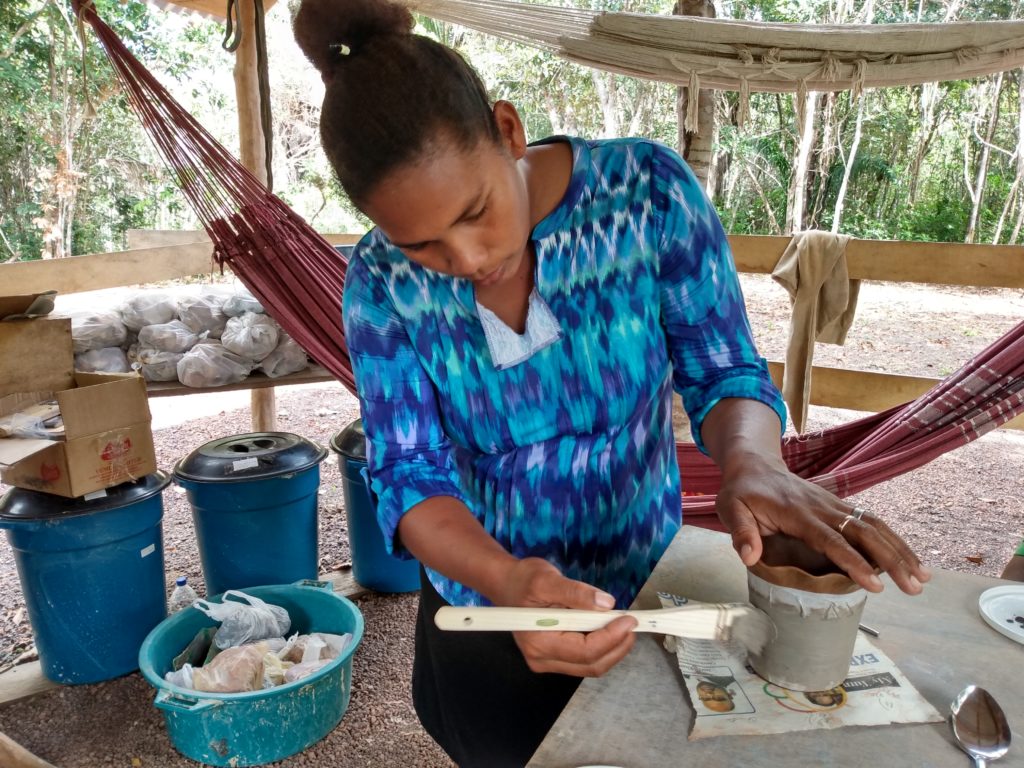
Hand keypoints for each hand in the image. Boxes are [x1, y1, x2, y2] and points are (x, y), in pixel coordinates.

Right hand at [490, 557, 637, 676]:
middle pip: (591, 664)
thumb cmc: (524, 580)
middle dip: (617, 646)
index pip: (585, 650)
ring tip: (623, 626)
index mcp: (539, 642)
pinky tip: (608, 630)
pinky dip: (602, 648)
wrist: (507, 584)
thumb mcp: (549, 579)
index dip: (611, 637)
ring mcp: (547, 662)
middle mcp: (541, 659)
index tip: (629, 619)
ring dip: (612, 649)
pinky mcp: (553, 658)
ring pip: (590, 666)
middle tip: (632, 624)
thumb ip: (577, 593)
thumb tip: (607, 604)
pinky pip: (584, 660)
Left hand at [715, 452, 930, 594]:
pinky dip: (892, 539)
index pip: (831, 540)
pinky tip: (906, 559)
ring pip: (874, 525)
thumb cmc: (742, 490)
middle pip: (864, 532)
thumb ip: (741, 532)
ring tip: (922, 577)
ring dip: (900, 549)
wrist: (753, 463)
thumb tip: (750, 557)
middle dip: (893, 559)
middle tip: (915, 588)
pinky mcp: (838, 506)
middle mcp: (823, 507)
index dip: (854, 562)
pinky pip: (870, 521)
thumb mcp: (730, 508)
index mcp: (798, 512)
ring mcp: (834, 504)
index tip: (875, 584)